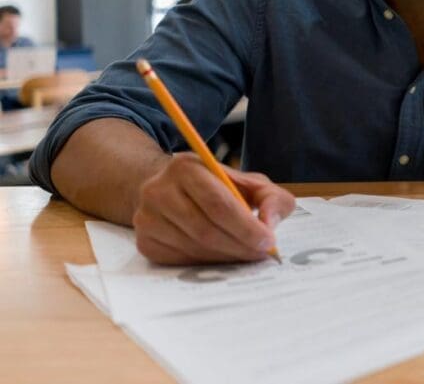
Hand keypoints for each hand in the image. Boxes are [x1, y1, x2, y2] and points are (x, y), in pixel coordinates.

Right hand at [132, 152, 295, 264]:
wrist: (168, 188)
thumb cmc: (216, 186)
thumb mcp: (248, 182)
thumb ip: (270, 198)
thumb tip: (269, 223)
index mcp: (186, 167)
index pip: (218, 203)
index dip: (245, 226)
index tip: (268, 240)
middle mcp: (159, 190)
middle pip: (205, 229)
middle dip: (239, 245)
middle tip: (261, 253)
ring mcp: (147, 218)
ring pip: (194, 247)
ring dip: (226, 256)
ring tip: (246, 253)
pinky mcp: (145, 241)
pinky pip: (181, 260)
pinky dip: (207, 262)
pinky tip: (222, 255)